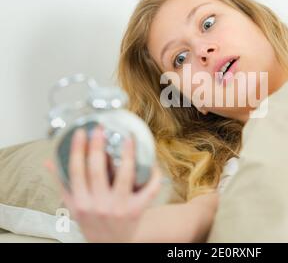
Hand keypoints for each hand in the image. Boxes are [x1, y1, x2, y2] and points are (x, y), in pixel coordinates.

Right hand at [45, 126, 161, 241]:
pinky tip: (151, 161)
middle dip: (98, 145)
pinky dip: (152, 174)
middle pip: (97, 169)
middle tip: (101, 128)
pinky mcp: (137, 210)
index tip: (80, 131)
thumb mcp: (74, 207)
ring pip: (124, 175)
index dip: (77, 149)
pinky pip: (148, 189)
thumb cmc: (93, 222)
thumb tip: (49, 161)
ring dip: (127, 154)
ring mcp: (119, 207)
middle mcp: (98, 205)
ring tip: (127, 138)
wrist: (112, 245)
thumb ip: (64, 184)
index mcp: (80, 203)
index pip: (75, 170)